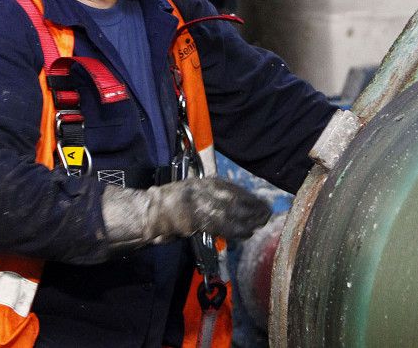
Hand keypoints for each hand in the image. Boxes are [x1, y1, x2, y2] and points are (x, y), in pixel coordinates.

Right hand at [144, 177, 270, 241]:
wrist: (150, 212)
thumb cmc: (170, 202)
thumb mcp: (193, 189)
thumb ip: (212, 194)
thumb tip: (236, 202)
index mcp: (204, 182)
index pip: (233, 189)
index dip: (249, 197)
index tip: (262, 202)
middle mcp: (204, 191)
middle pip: (235, 200)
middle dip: (253, 208)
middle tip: (267, 214)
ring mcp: (199, 205)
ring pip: (230, 214)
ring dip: (248, 221)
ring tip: (260, 225)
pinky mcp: (195, 221)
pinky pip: (220, 227)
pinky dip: (235, 231)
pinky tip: (246, 234)